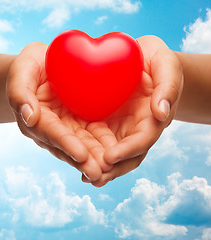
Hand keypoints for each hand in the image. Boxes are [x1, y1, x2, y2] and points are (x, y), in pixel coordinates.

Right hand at [6, 42, 112, 181]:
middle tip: (99, 173)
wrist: (44, 67)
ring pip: (82, 146)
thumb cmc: (32, 66)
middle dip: (83, 161)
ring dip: (95, 159)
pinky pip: (92, 137)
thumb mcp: (23, 69)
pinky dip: (103, 147)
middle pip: (68, 147)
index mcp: (37, 118)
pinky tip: (115, 156)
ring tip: (109, 170)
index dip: (66, 144)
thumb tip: (29, 117)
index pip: (51, 132)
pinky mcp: (80, 124)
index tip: (81, 155)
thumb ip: (20, 92)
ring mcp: (67, 128)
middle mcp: (52, 129)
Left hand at [84, 35, 183, 186]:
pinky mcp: (105, 123)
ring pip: (111, 153)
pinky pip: (97, 140)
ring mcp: (120, 128)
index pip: (143, 140)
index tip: (109, 158)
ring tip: (83, 175)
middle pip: (127, 155)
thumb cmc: (155, 61)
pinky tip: (75, 157)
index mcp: (152, 118)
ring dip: (99, 166)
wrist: (140, 59)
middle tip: (92, 177)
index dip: (128, 150)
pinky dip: (89, 151)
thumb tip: (161, 113)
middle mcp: (136, 128)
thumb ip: (167, 87)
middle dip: (112, 168)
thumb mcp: (166, 65)